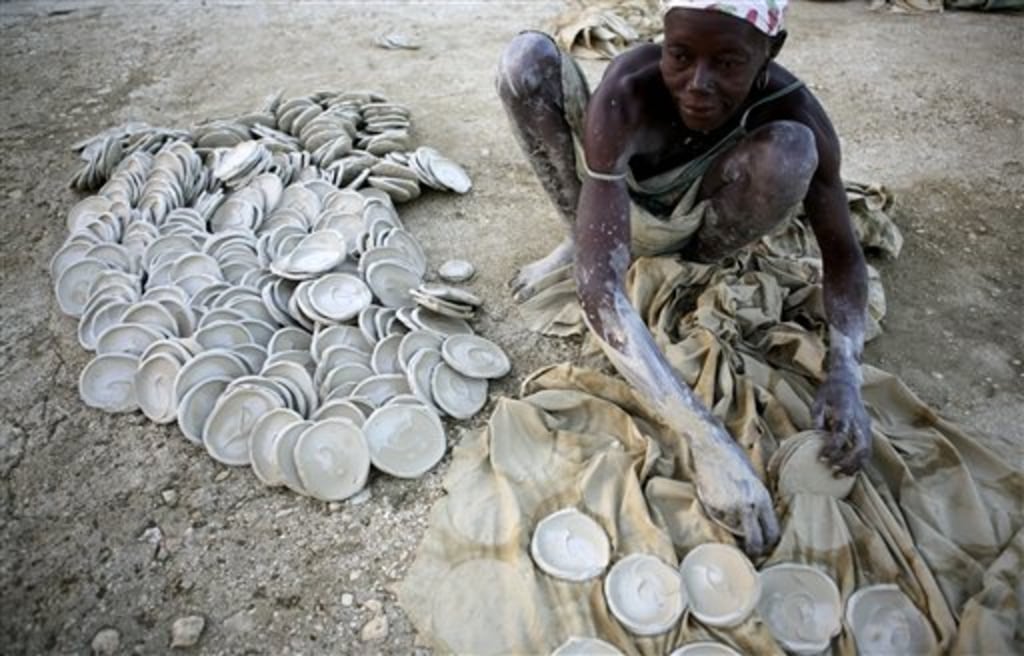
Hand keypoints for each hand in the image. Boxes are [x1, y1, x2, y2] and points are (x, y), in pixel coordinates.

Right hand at [693, 442, 779, 557]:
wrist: (711, 445)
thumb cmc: (734, 459)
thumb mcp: (755, 480)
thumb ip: (759, 502)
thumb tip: (761, 525)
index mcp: (762, 498)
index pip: (772, 534)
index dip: (769, 543)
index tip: (765, 545)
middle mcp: (747, 505)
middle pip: (756, 542)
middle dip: (755, 549)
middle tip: (752, 550)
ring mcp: (728, 507)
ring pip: (734, 532)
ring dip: (733, 529)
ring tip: (730, 511)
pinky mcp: (712, 506)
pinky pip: (719, 521)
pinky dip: (719, 517)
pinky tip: (717, 500)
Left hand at [812, 373, 871, 475]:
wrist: (847, 381)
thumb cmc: (829, 391)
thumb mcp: (818, 400)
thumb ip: (817, 417)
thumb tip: (813, 436)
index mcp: (846, 410)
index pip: (842, 431)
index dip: (833, 446)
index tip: (822, 457)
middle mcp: (859, 419)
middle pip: (860, 445)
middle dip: (847, 461)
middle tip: (832, 469)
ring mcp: (866, 425)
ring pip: (866, 450)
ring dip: (854, 465)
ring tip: (839, 475)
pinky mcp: (867, 430)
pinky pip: (867, 450)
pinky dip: (859, 462)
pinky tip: (848, 471)